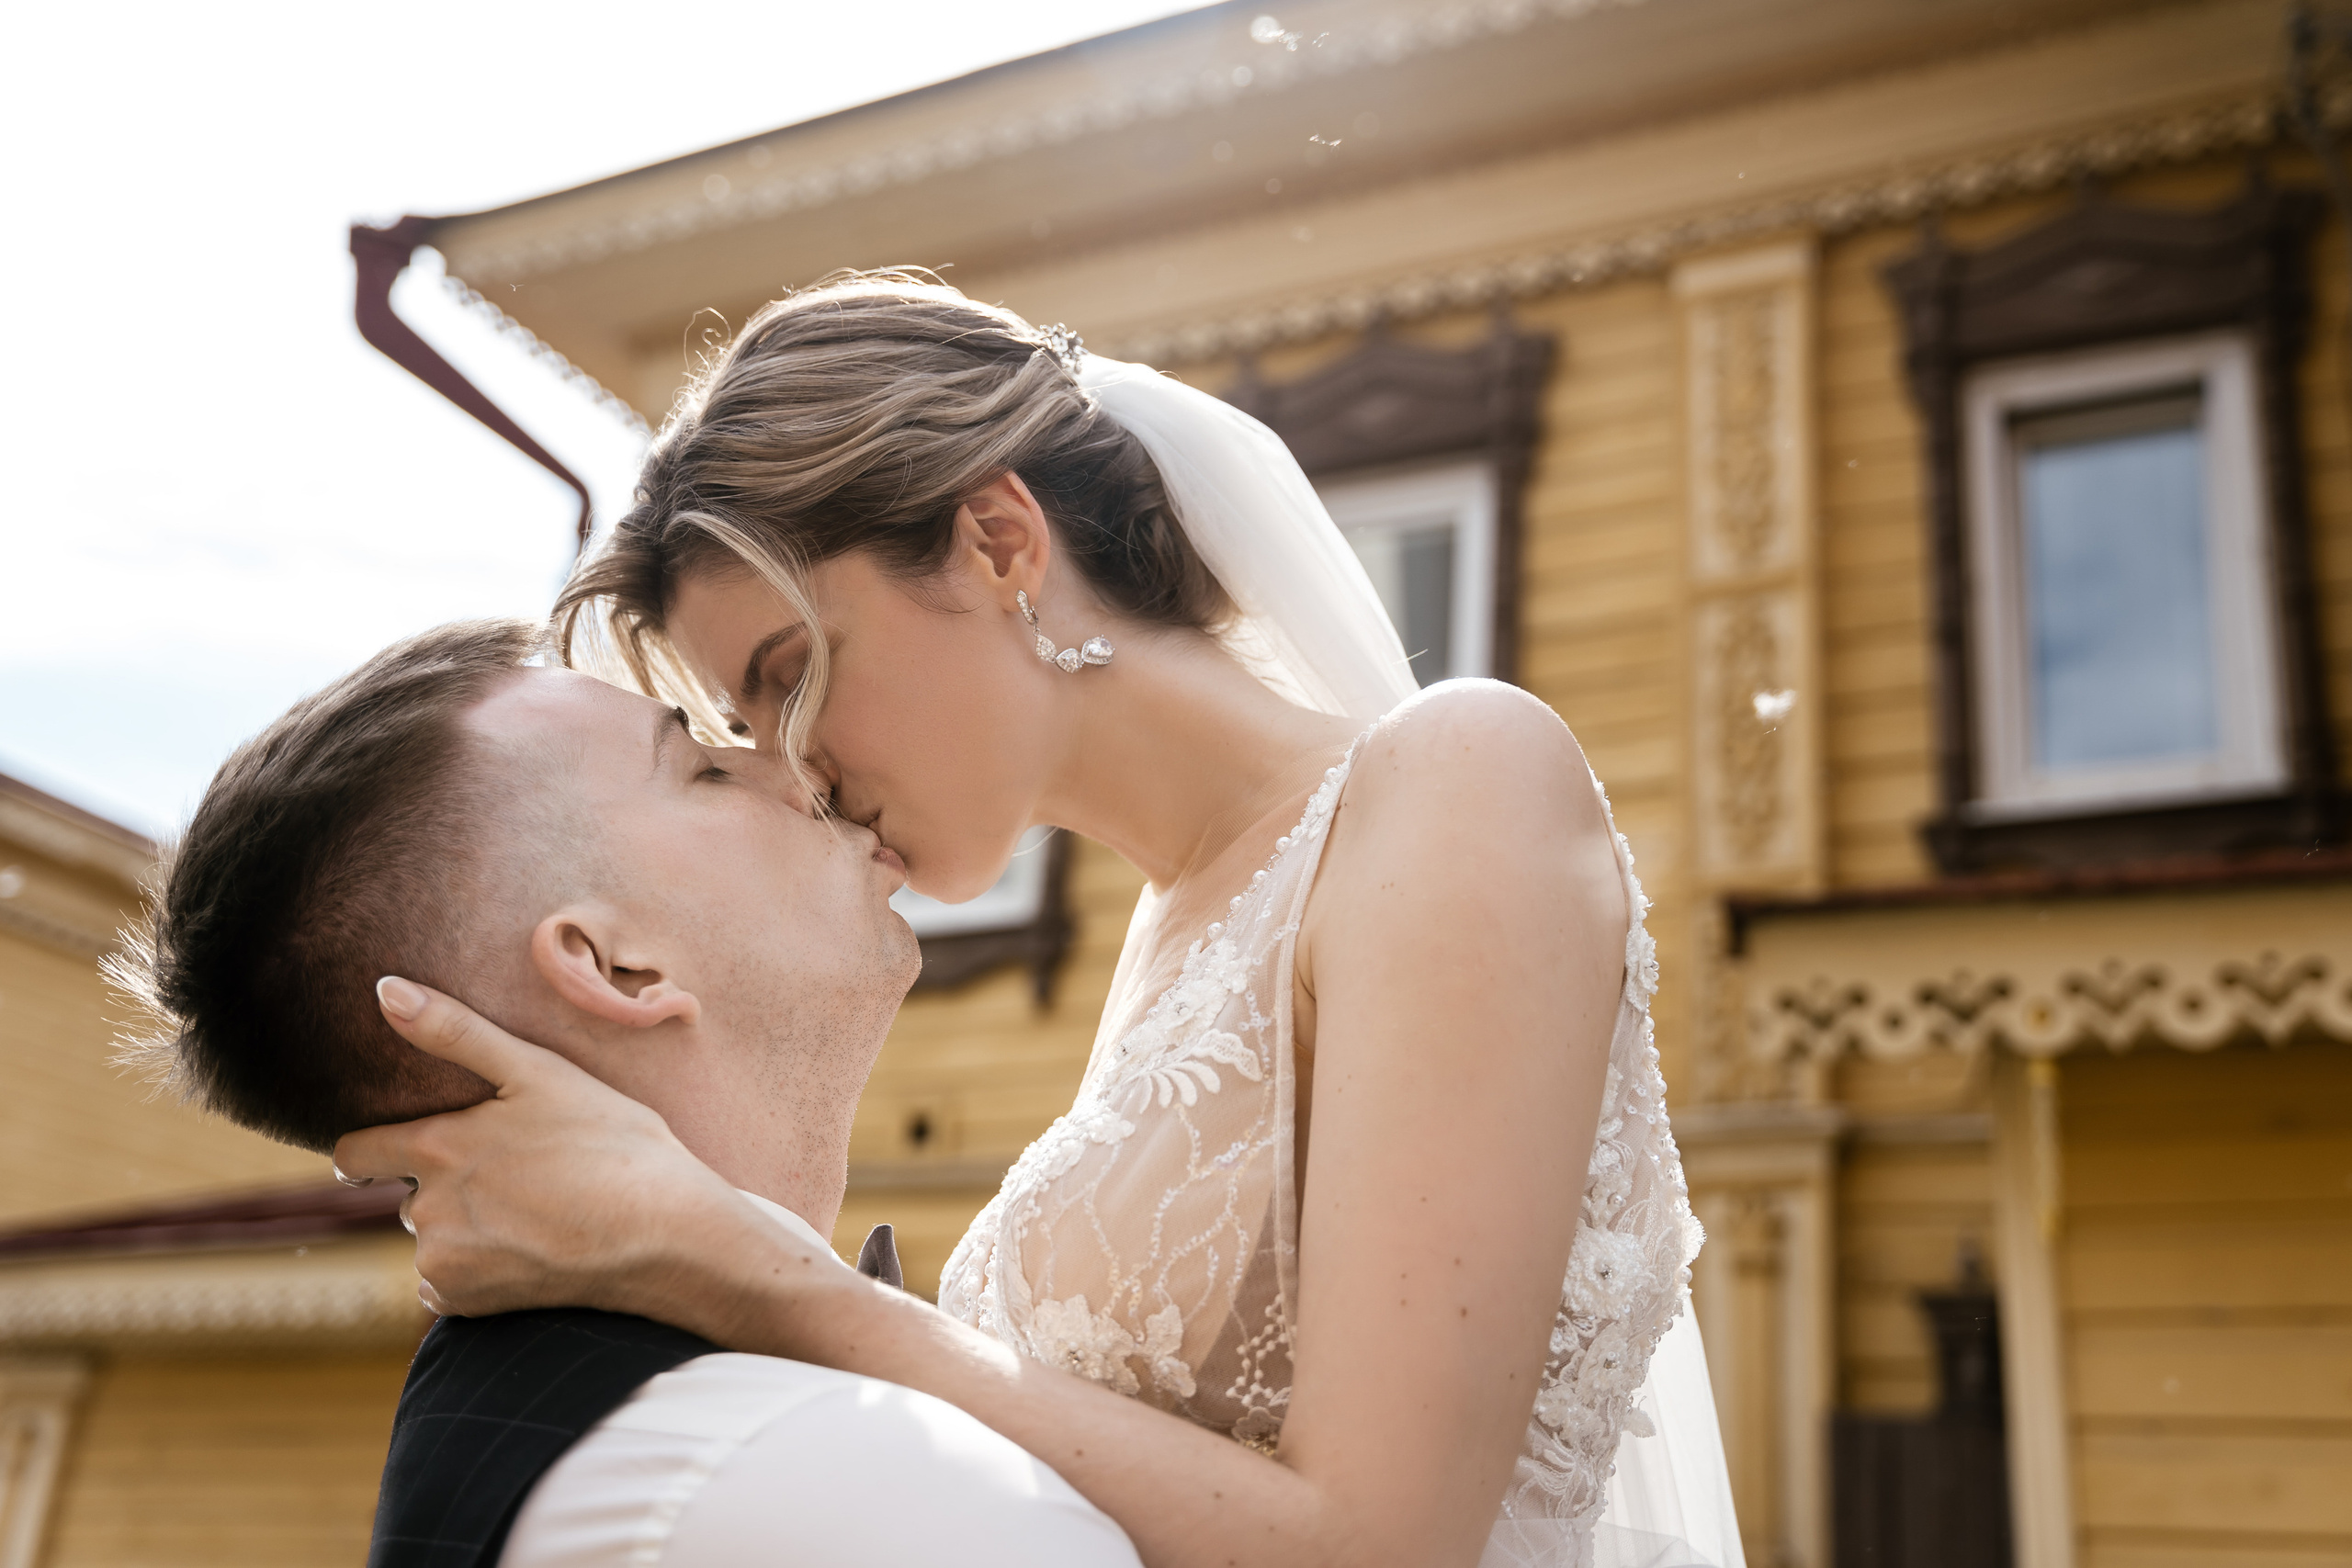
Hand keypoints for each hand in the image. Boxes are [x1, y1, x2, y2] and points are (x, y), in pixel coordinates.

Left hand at [332, 977, 790, 1321]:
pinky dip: (478, 1271)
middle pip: (410, 1197)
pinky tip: (531, 1250)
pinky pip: (447, 1285)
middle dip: (446, 1187)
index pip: (355, 1154)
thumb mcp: (539, 1073)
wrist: (665, 1233)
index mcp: (438, 1148)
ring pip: (434, 1240)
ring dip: (466, 1229)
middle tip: (519, 1177)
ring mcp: (446, 1262)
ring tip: (537, 1211)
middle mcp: (427, 1210)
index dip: (368, 1151)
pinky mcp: (468, 1304)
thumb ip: (456, 1032)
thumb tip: (385, 989)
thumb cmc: (611, 1142)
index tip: (389, 1153)